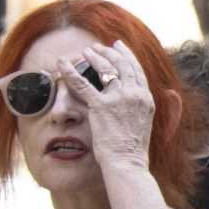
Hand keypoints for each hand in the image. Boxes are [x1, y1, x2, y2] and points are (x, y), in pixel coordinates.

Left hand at [62, 39, 159, 169]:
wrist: (127, 162)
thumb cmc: (133, 149)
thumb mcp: (145, 123)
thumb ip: (142, 107)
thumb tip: (140, 100)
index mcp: (146, 98)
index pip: (136, 69)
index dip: (127, 55)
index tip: (119, 47)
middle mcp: (134, 94)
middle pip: (122, 64)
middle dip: (109, 52)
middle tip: (98, 47)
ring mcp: (118, 99)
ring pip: (105, 68)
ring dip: (94, 57)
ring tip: (85, 52)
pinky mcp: (100, 106)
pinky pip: (82, 84)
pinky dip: (70, 72)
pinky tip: (62, 64)